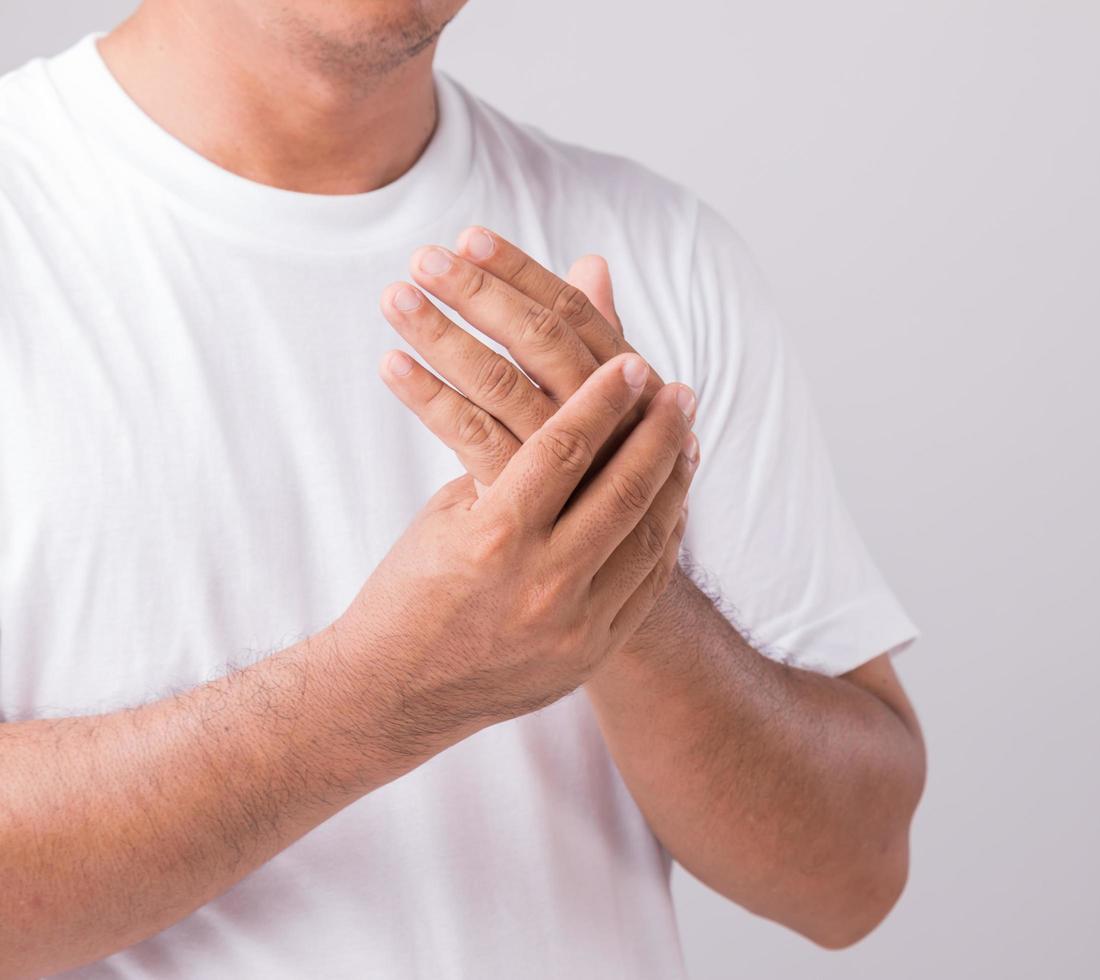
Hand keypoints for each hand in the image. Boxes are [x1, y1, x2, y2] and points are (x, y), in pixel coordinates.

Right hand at [335, 353, 698, 735]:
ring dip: (674, 482)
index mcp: (494, 537)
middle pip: (624, 490)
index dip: (604, 400)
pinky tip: (673, 501)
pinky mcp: (591, 653)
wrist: (393, 693)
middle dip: (659, 434)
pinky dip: (666, 536)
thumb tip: (563, 412)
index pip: (565, 449)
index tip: (633, 363)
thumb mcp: (447, 518)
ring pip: (649, 538)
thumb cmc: (409, 590)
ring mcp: (574, 624)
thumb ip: (507, 469)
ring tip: (687, 440)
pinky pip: (648, 584)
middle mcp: (542, 581)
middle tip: (681, 393)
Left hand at [374, 228, 693, 490]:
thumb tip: (592, 263)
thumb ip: (596, 334)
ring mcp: (574, 465)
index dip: (521, 272)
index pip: (575, 313)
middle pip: (543, 341)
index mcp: (632, 385)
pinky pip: (474, 438)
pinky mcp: (531, 504)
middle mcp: (612, 419)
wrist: (606, 585)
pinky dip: (430, 397)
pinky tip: (391, 366)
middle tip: (424, 257)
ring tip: (394, 297)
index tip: (470, 237)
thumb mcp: (613, 406)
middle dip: (481, 293)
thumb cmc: (602, 483)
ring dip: (445, 334)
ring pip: (504, 384)